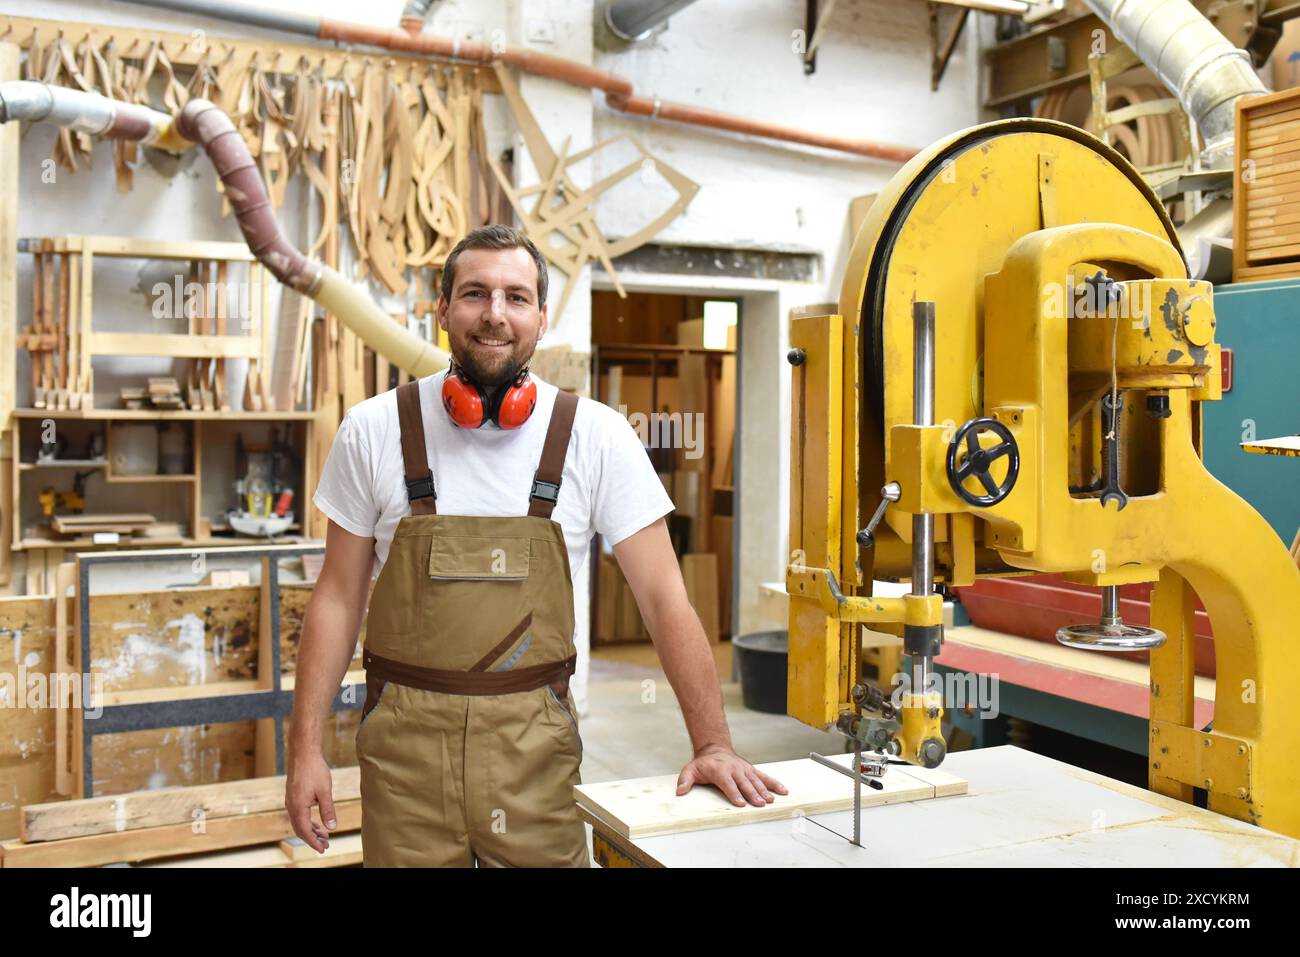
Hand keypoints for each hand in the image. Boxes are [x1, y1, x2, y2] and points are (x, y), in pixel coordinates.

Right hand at [286, 750, 335, 852]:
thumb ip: (328, 810)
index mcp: (298, 807)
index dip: (314, 842)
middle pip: (300, 829)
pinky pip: (298, 814)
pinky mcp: (293, 795)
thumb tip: (332, 828)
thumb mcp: (325, 791)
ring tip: (323, 836)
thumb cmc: (314, 770)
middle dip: (312, 838)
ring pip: (299, 821)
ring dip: (310, 830)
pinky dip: (307, 821)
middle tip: (325, 845)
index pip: (305, 831)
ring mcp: (291, 800)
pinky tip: (317, 822)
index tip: (323, 849)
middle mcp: (291, 806)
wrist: (303, 752)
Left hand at [675, 745, 789, 807]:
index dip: (734, 793)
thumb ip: (685, 781)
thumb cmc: (703, 764)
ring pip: (756, 781)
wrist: (715, 749)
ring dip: (764, 791)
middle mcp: (734, 769)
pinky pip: (764, 777)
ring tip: (771, 800)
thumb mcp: (690, 770)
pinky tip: (783, 791)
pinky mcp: (751, 770)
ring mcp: (744, 770)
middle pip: (744, 784)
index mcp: (720, 771)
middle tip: (760, 804)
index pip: (728, 783)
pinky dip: (774, 784)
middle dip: (752, 794)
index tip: (740, 802)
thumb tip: (679, 792)